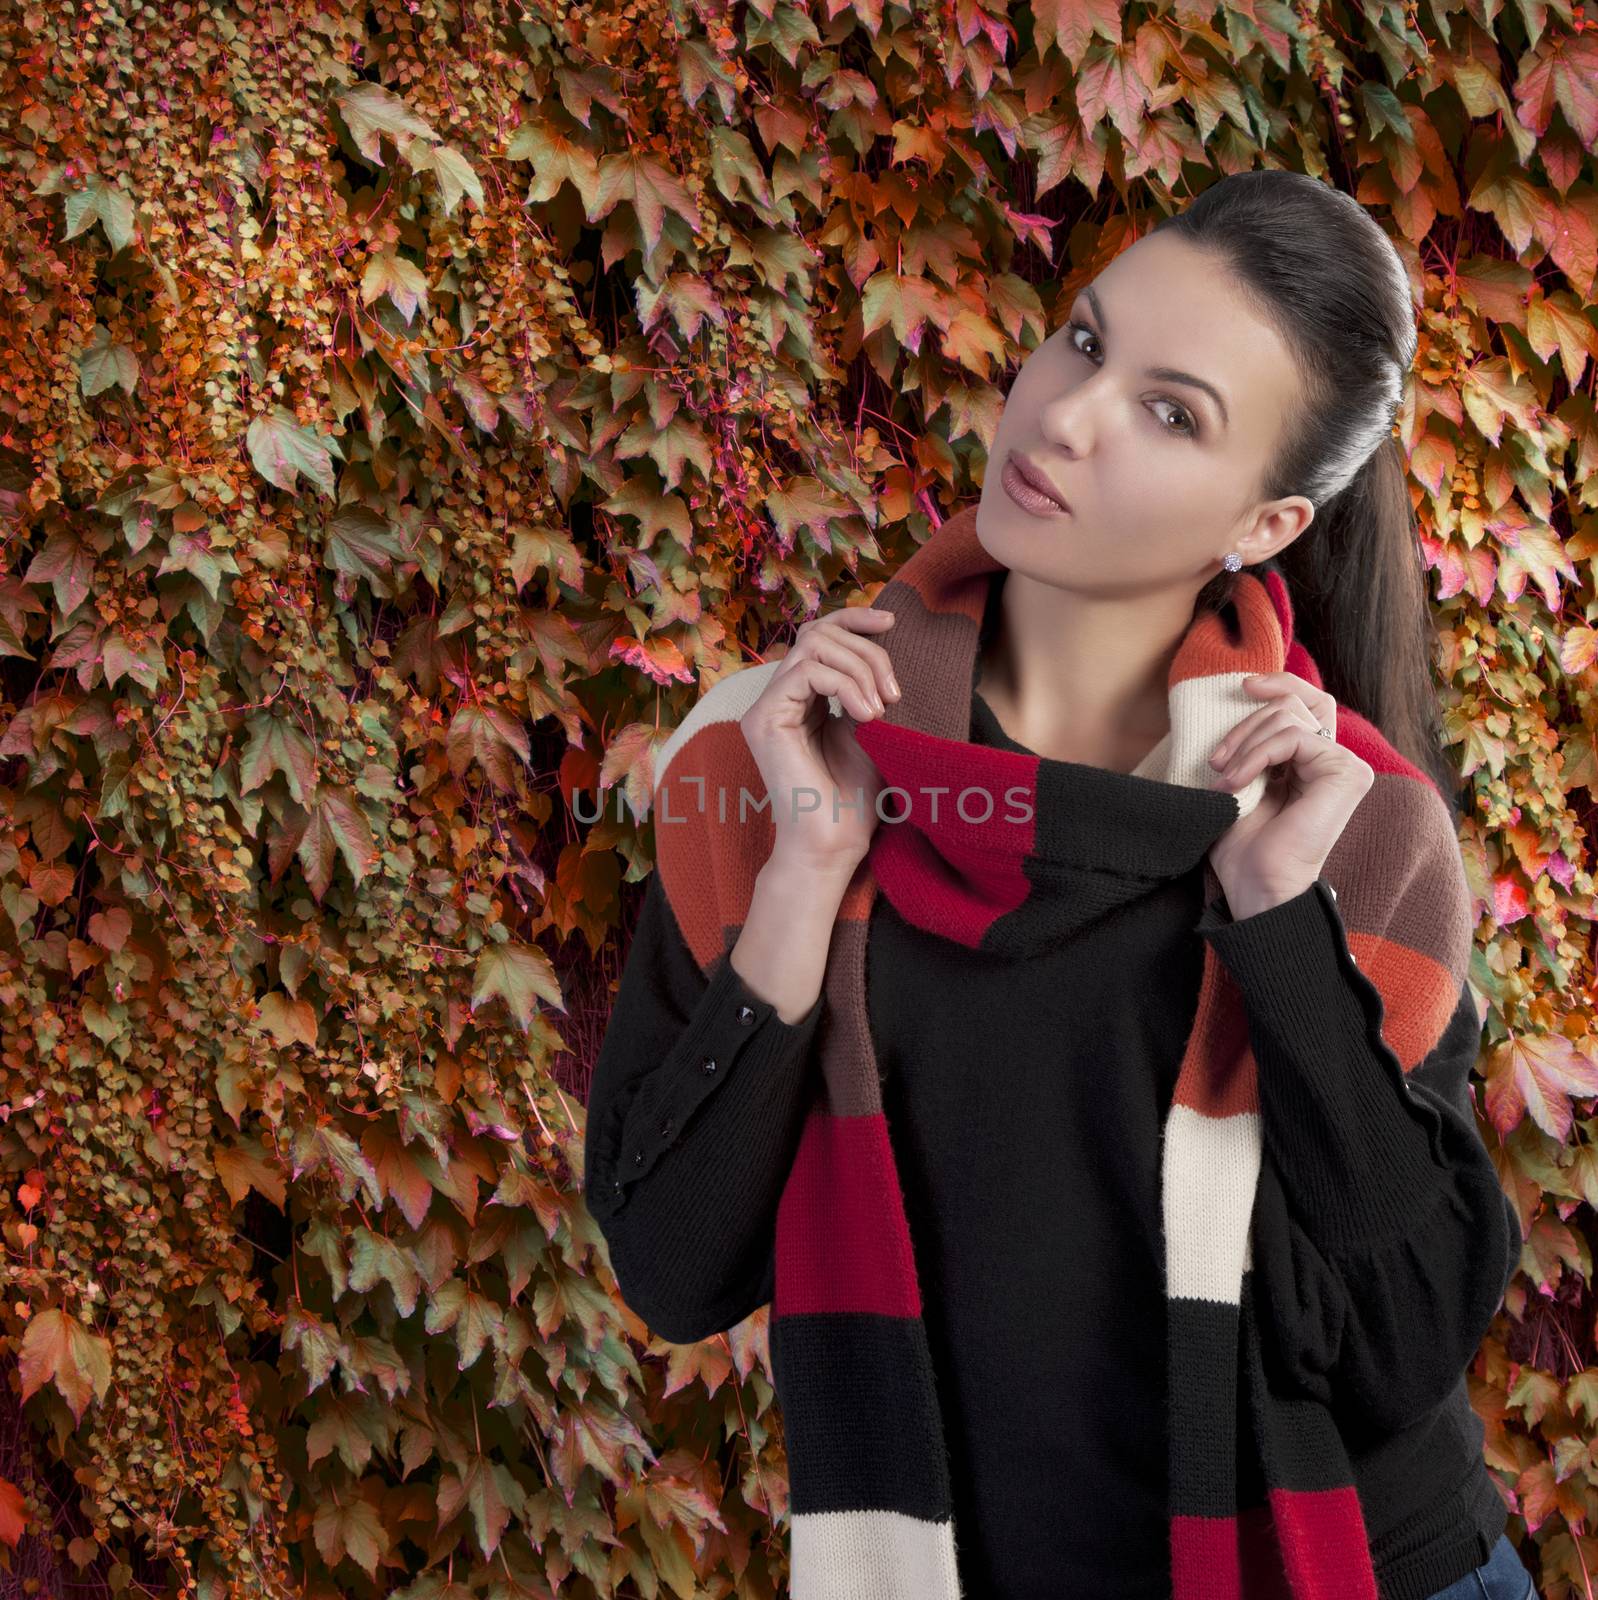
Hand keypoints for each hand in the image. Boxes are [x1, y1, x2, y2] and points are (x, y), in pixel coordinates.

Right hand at [739, 601, 899, 873]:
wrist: (836, 842)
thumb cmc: (856, 796)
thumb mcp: (870, 726)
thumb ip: (867, 684)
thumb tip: (881, 637)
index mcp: (803, 696)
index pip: (819, 633)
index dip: (853, 618)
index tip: (891, 623)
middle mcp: (779, 697)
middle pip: (819, 633)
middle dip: (866, 651)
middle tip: (894, 694)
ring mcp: (766, 706)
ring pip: (812, 645)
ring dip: (860, 668)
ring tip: (881, 709)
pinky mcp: (763, 719)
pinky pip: (807, 673)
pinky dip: (845, 686)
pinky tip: (866, 715)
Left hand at [1206, 672, 1373, 920]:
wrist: (1255, 885)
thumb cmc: (1243, 844)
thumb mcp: (1241, 779)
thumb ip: (1254, 742)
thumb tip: (1245, 693)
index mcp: (1313, 761)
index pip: (1305, 702)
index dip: (1278, 684)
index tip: (1242, 687)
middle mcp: (1336, 760)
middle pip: (1294, 703)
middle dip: (1245, 724)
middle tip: (1217, 761)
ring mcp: (1346, 766)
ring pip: (1288, 716)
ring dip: (1244, 745)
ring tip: (1225, 779)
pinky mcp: (1346, 773)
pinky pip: (1293, 737)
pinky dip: (1256, 755)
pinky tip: (1238, 782)